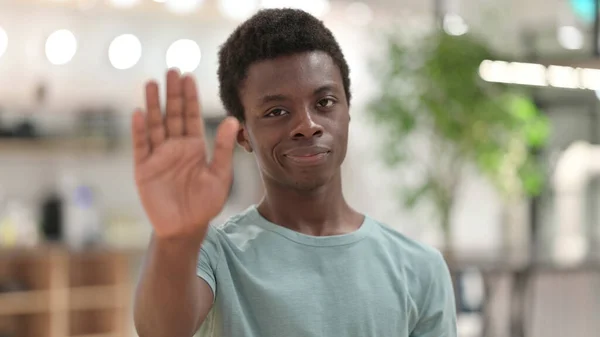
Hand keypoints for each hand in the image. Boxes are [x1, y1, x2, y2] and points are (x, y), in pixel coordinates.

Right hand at [131, 69, 238, 240]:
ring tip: (151, 83)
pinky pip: (141, 145)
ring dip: (152, 105)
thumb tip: (232, 119)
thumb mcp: (220, 175)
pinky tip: (138, 113)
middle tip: (171, 70)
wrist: (186, 228)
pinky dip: (139, 130)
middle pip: (172, 114)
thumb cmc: (205, 203)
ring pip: (155, 125)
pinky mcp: (144, 168)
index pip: (191, 116)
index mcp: (194, 146)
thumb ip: (223, 148)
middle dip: (172, 93)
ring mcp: (158, 156)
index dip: (189, 97)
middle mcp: (175, 147)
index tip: (188, 76)